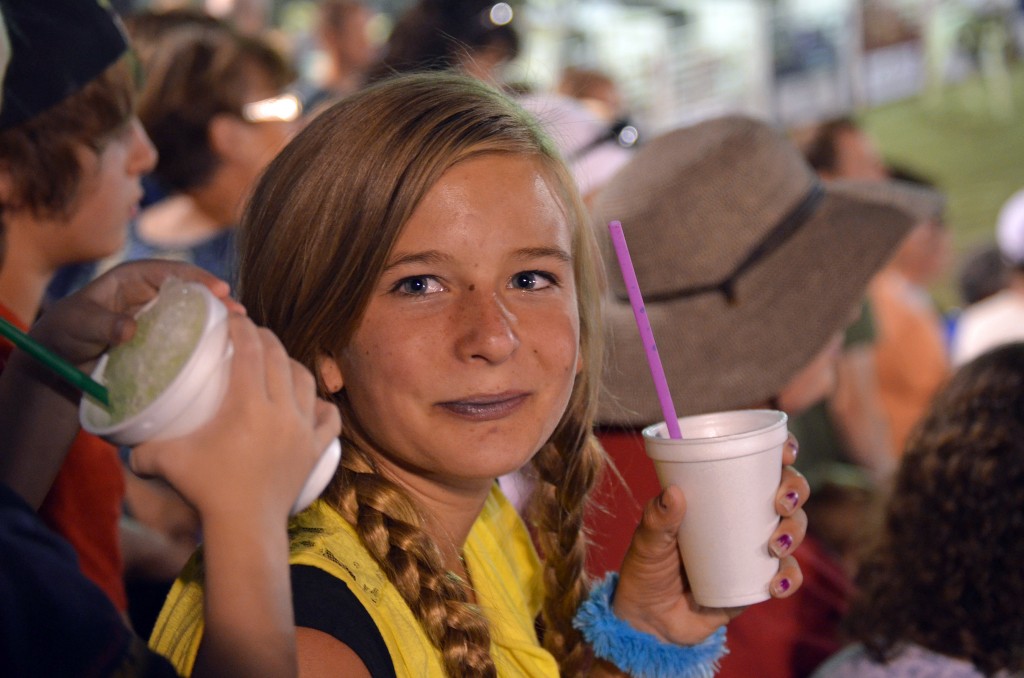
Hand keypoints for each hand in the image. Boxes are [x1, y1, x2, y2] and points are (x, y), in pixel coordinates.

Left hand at [30, 260, 243, 372]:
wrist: (61, 360)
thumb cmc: (67, 332)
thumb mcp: (80, 323)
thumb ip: (103, 323)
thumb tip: (130, 329)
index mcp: (134, 276)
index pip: (172, 271)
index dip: (198, 278)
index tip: (219, 289)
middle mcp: (151, 292)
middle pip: (191, 290)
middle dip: (216, 298)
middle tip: (238, 312)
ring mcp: (159, 316)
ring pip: (193, 312)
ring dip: (215, 319)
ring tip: (239, 330)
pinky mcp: (161, 337)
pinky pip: (186, 333)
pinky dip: (203, 338)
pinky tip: (221, 346)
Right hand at [129, 315, 340, 522]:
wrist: (247, 527)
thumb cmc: (208, 491)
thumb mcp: (167, 462)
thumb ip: (141, 448)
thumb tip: (122, 442)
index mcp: (248, 405)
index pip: (250, 351)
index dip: (243, 329)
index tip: (234, 319)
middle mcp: (282, 410)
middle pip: (280, 358)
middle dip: (267, 339)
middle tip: (252, 335)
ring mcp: (304, 429)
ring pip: (307, 381)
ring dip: (293, 365)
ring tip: (279, 363)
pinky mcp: (316, 448)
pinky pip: (330, 418)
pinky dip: (323, 405)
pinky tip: (313, 401)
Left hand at [611, 433, 808, 644]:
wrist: (649, 622)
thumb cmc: (645, 570)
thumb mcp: (646, 542)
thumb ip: (657, 519)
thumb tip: (672, 492)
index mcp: (717, 495)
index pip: (756, 464)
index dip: (781, 453)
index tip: (786, 452)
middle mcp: (742, 517)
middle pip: (786, 493)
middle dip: (795, 491)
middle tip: (781, 503)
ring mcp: (753, 549)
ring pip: (793, 530)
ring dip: (796, 532)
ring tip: (776, 545)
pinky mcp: (758, 582)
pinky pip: (787, 575)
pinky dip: (791, 577)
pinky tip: (777, 584)